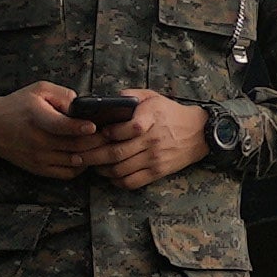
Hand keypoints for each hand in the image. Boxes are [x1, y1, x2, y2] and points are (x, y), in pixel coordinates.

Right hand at [0, 84, 104, 181]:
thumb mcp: (38, 90)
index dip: (80, 127)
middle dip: (95, 142)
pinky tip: (86, 156)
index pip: (61, 126)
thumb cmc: (17, 105)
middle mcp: (37, 141)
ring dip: (91, 155)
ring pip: (74, 161)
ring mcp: (38, 158)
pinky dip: (80, 166)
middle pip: (73, 146)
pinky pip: (67, 173)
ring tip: (103, 145)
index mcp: (36, 118)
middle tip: (110, 135)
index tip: (94, 125)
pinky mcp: (39, 169)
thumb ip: (62, 95)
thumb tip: (83, 106)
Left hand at [92, 87, 207, 190]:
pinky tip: (109, 175)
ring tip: (91, 164)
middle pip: (116, 153)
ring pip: (120, 170)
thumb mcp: (153, 97)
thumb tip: (109, 99)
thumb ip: (131, 95)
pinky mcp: (157, 172)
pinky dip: (116, 181)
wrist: (199, 133)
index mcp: (151, 118)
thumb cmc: (171, 114)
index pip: (127, 129)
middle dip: (91, 156)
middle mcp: (152, 140)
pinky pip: (132, 182)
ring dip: (101, 170)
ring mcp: (155, 158)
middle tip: (77, 156)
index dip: (106, 133)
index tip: (95, 132)